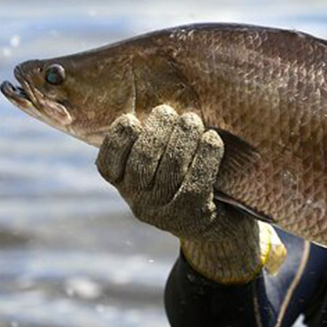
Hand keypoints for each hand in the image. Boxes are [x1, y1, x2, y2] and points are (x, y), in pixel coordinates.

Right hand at [96, 104, 283, 282]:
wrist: (219, 225)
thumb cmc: (186, 180)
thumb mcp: (162, 164)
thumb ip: (153, 140)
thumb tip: (157, 101)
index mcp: (125, 187)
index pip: (108, 165)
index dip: (117, 140)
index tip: (131, 119)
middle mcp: (140, 202)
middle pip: (142, 161)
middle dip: (156, 130)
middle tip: (169, 111)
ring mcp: (166, 212)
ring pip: (171, 168)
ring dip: (183, 137)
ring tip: (192, 120)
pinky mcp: (193, 216)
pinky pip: (197, 180)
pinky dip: (206, 155)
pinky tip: (212, 138)